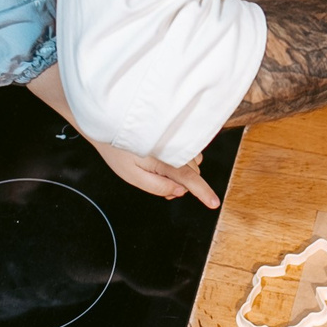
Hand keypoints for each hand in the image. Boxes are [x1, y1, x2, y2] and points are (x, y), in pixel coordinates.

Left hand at [91, 140, 221, 207]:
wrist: (111, 124)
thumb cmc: (119, 149)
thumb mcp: (132, 176)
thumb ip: (157, 187)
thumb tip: (179, 192)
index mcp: (165, 160)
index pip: (191, 180)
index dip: (204, 193)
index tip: (214, 203)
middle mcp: (176, 148)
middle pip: (192, 175)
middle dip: (180, 185)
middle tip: (157, 183)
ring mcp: (178, 140)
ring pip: (192, 165)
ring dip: (181, 172)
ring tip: (158, 170)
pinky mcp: (177, 135)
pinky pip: (189, 153)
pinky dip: (181, 160)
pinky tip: (164, 158)